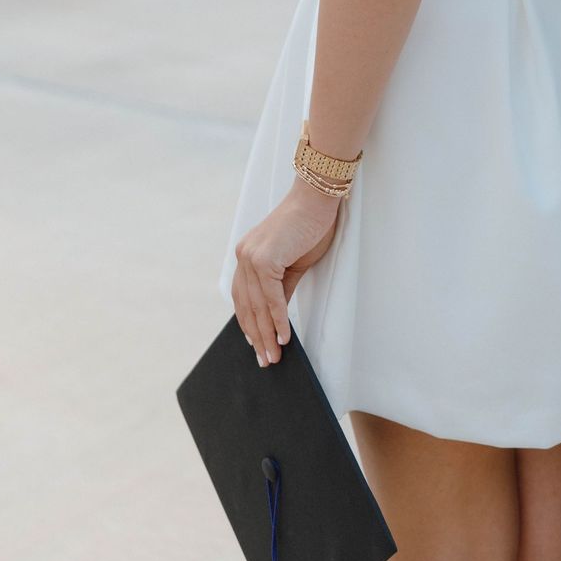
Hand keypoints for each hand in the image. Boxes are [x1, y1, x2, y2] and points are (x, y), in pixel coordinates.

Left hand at [231, 178, 341, 367]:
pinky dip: (278, 319)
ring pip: (257, 306)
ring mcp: (251, 257)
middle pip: (246, 306)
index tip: (257, 345)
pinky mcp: (265, 259)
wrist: (317, 200)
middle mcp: (244, 256)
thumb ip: (281, 289)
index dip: (249, 323)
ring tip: (275, 356)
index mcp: (247, 256)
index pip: (243, 297)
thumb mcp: (294, 264)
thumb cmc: (309, 227)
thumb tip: (277, 318)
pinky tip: (284, 336)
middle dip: (257, 336)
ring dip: (267, 334)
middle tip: (266, 360)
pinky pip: (271, 298)